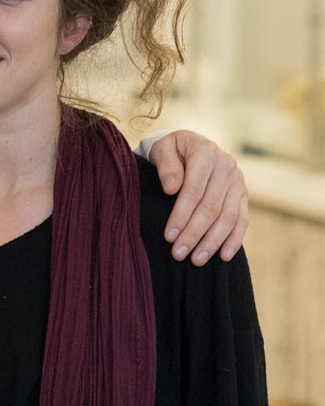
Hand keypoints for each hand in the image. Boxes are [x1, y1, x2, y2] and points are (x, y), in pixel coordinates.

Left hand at [149, 129, 247, 265]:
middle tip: (178, 254)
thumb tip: (172, 189)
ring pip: (228, 217)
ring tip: (197, 260)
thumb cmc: (170, 150)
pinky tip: (224, 257)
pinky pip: (242, 220)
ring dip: (213, 241)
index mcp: (206, 153)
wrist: (188, 145)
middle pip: (211, 207)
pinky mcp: (244, 194)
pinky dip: (234, 240)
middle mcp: (226, 166)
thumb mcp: (162, 149)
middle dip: (194, 234)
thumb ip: (166, 166)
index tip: (168, 236)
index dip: (181, 215)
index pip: (194, 190)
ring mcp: (238, 181)